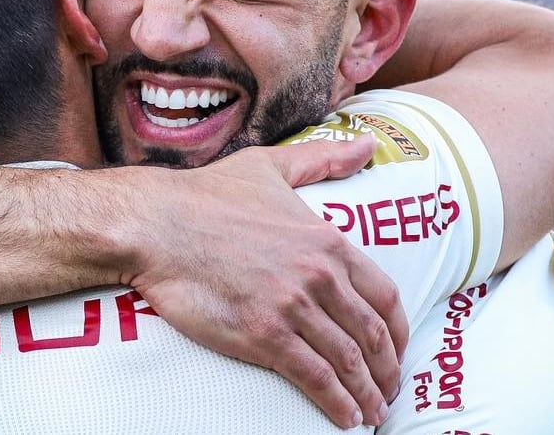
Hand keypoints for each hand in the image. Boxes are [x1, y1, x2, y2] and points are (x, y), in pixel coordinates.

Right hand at [124, 137, 404, 428]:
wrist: (156, 224)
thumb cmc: (206, 194)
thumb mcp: (270, 166)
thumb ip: (322, 159)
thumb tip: (366, 146)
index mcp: (326, 239)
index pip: (383, 295)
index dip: (398, 331)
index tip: (398, 349)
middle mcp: (319, 275)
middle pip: (372, 334)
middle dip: (388, 369)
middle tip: (389, 392)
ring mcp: (292, 307)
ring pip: (348, 361)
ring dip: (367, 394)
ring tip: (372, 414)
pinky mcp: (263, 335)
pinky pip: (314, 377)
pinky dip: (336, 403)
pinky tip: (345, 418)